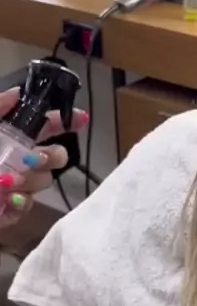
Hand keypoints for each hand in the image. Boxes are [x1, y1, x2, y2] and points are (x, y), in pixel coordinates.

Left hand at [0, 88, 87, 227]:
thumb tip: (16, 93)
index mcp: (9, 136)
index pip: (45, 126)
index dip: (65, 121)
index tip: (79, 119)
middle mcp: (17, 159)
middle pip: (54, 156)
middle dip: (52, 156)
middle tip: (33, 157)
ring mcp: (15, 187)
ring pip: (42, 182)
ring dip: (27, 180)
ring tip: (6, 181)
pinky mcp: (8, 212)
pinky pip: (25, 207)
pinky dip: (15, 204)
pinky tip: (2, 201)